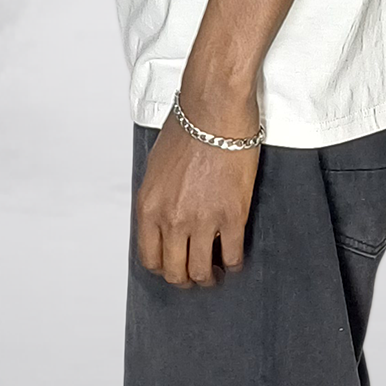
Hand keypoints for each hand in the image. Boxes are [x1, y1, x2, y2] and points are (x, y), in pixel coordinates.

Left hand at [135, 86, 261, 288]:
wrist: (214, 107)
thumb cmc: (187, 125)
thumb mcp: (156, 165)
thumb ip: (158, 197)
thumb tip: (165, 216)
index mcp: (149, 206)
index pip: (149, 257)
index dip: (163, 268)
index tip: (173, 266)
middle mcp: (171, 219)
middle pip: (175, 271)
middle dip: (185, 278)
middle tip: (196, 273)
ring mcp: (202, 220)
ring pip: (202, 272)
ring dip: (209, 276)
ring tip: (217, 270)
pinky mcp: (232, 216)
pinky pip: (233, 255)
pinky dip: (234, 262)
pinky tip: (235, 256)